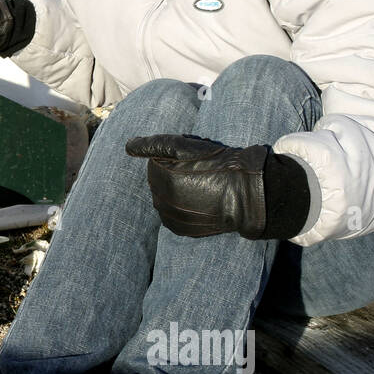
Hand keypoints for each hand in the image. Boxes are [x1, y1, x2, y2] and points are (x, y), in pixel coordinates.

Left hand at [125, 134, 270, 238]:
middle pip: (157, 181)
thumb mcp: (185, 146)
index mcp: (160, 178)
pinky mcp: (180, 228)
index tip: (192, 159)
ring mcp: (170, 216)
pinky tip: (196, 202)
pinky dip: (178, 208)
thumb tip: (128, 146)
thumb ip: (153, 144)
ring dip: (174, 191)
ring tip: (199, 187)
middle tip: (197, 172)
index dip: (173, 158)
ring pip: (163, 198)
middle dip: (171, 174)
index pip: (154, 162)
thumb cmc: (216, 164)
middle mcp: (161, 200)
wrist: (245, 194)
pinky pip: (170, 215)